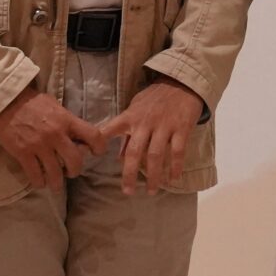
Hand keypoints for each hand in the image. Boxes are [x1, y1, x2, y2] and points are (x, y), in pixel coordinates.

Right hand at [0, 87, 108, 187]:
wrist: (4, 101)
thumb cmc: (30, 101)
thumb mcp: (55, 106)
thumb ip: (67, 121)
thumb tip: (78, 137)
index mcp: (67, 120)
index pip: (94, 136)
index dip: (99, 147)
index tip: (96, 153)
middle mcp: (56, 134)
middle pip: (76, 161)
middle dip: (75, 171)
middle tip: (70, 172)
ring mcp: (39, 145)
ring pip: (56, 173)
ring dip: (57, 183)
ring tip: (55, 184)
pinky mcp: (23, 153)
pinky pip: (35, 175)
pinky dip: (39, 182)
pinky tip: (39, 182)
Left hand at [102, 75, 204, 195]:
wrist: (182, 83)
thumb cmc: (155, 98)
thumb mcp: (136, 109)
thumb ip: (127, 132)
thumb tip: (119, 158)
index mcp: (131, 117)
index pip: (112, 128)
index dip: (101, 139)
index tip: (92, 154)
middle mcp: (145, 123)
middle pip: (135, 151)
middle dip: (130, 174)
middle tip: (128, 192)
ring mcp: (164, 126)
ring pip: (156, 155)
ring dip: (153, 175)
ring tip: (151, 190)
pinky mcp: (181, 128)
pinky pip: (178, 151)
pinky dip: (175, 166)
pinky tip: (173, 178)